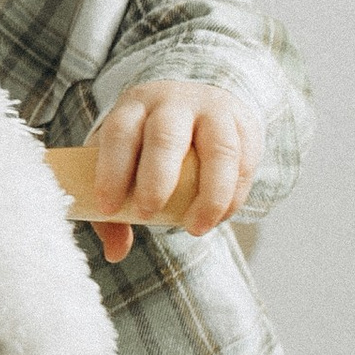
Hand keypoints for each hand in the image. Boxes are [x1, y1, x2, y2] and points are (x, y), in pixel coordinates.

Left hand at [87, 82, 260, 260]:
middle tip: (148, 215)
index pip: (119, 133)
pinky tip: (219, 217)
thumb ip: (115, 206)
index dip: (112, 170)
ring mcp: (213, 111)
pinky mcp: (244, 124)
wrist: (198, 101)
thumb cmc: (151, 141)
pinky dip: (234, 196)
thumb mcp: (125, 158)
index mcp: (135, 106)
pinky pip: (245, 162)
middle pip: (166, 137)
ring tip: (194, 228)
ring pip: (219, 149)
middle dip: (157, 180)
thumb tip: (115, 252)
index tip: (108, 208)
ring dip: (209, 196)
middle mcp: (174, 103)